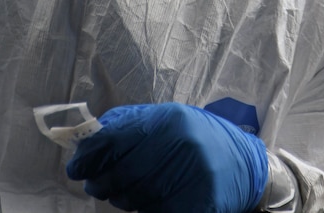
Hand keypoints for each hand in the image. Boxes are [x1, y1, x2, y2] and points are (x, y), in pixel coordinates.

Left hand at [66, 102, 268, 212]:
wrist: (248, 165)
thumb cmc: (198, 139)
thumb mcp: (167, 120)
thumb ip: (129, 126)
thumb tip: (88, 143)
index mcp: (168, 120)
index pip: (113, 140)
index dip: (88, 157)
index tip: (75, 168)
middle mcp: (181, 144)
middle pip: (122, 174)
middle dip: (101, 183)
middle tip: (95, 186)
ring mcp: (193, 175)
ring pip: (137, 198)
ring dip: (122, 199)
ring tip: (125, 194)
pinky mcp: (202, 203)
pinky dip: (146, 212)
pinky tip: (147, 205)